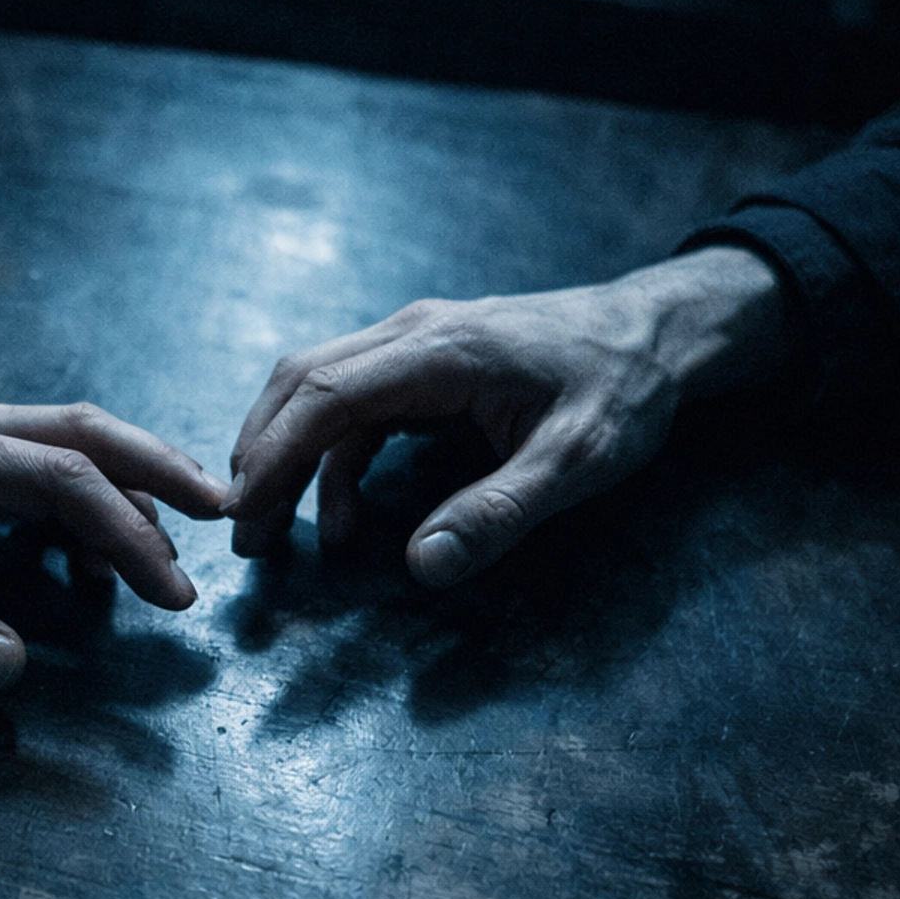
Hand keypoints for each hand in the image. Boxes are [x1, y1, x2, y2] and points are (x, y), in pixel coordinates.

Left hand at [0, 398, 230, 693]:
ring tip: (165, 552)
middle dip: (160, 473)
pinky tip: (81, 554)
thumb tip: (13, 665)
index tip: (176, 595)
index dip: (130, 536)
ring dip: (124, 483)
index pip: (63, 479)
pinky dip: (77, 494)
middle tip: (226, 518)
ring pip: (61, 438)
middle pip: (83, 431)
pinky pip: (28, 458)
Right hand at [224, 247, 796, 585]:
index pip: (327, 395)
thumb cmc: (624, 390)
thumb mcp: (577, 461)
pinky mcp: (426, 361)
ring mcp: (417, 342)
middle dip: (260, 456)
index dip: (275, 455)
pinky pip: (355, 401)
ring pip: (320, 387)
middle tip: (244, 535)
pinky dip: (332, 457)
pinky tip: (342, 516)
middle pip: (303, 381)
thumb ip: (499, 512)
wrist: (657, 332)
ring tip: (273, 532)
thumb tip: (421, 566)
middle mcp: (414, 333)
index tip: (242, 513)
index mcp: (441, 351)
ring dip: (288, 456)